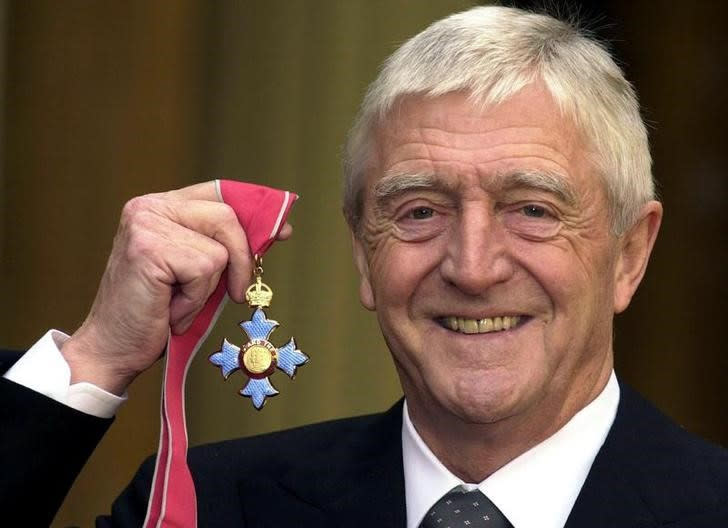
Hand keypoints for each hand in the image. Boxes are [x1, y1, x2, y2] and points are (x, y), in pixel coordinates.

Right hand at [61, 182, 291, 394]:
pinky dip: (194, 300)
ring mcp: (146, 225)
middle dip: (242, 258)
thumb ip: (226, 246)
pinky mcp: (148, 248)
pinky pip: (203, 270)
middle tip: (235, 293)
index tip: (282, 232)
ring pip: (218, 249)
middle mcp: (149, 207)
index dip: (254, 211)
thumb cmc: (158, 313)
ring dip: (207, 288)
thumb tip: (277, 230)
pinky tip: (170, 309)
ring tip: (179, 302)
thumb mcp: (199, 271)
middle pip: (226, 215)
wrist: (115, 349)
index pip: (219, 193)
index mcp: (161, 207)